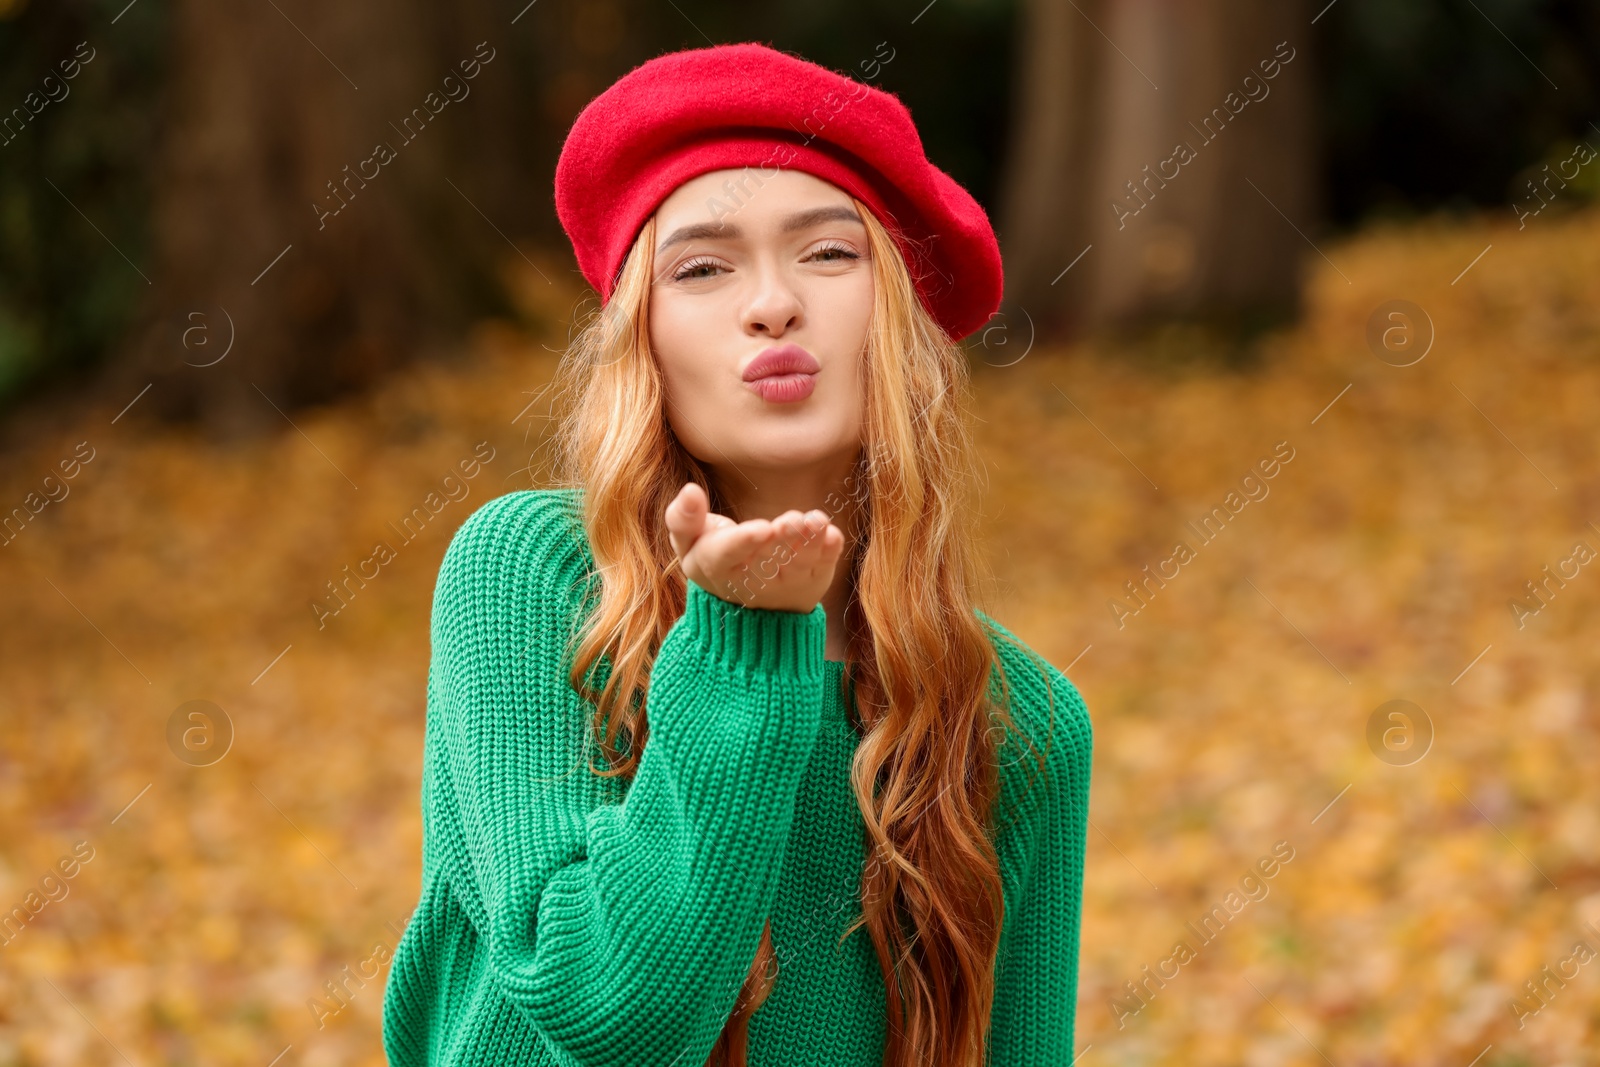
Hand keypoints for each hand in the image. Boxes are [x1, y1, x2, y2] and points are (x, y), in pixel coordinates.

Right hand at [664, 482, 845, 613]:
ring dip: (809, 544)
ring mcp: (784, 582)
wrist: (745, 603)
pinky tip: (833, 536)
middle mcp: (752, 580)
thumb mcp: (688, 542)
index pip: (728, 554)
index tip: (762, 528)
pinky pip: (822, 568)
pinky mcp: (810, 580)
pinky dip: (828, 553)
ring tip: (817, 522)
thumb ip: (683, 518)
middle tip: (793, 520)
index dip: (744, 542)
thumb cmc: (714, 557)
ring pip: (798, 565)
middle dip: (783, 540)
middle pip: (768, 560)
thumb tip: (690, 490)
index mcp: (717, 566)